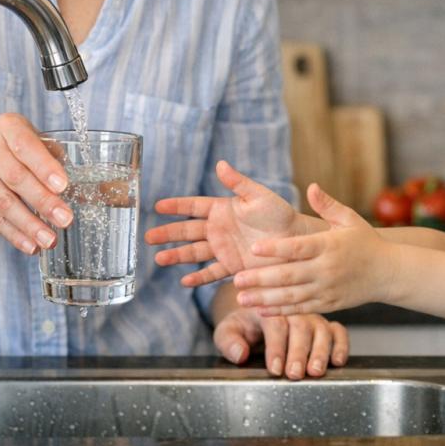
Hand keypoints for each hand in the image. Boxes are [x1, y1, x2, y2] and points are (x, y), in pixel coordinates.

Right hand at [0, 113, 71, 254]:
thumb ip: (53, 156)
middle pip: (16, 178)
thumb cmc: (7, 145)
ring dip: (29, 225)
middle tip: (65, 219)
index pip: (26, 147)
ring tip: (50, 239)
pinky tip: (31, 245)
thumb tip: (83, 188)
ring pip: (3, 203)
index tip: (63, 186)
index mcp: (7, 127)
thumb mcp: (29, 136)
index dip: (44, 167)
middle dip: (43, 201)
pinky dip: (14, 235)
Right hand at [145, 160, 308, 285]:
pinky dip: (199, 278)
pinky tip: (184, 282)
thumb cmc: (280, 214)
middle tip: (148, 237)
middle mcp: (220, 229)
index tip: (157, 206)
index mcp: (223, 209)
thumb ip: (238, 182)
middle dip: (168, 233)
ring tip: (159, 259)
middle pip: (188, 231)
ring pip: (195, 253)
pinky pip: (212, 273)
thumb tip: (220, 163)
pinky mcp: (233, 266)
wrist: (295, 240)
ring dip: (177, 256)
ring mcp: (224, 249)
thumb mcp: (259, 195)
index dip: (176, 206)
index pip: (194, 206)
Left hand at [214, 307, 348, 379]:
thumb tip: (240, 354)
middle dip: (299, 353)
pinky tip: (338, 360)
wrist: (258, 313)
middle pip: (301, 327)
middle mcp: (294, 310)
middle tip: (295, 373)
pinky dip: (341, 345)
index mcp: (269, 308)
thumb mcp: (228, 329)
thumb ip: (229, 341)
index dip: (276, 348)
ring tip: (315, 370)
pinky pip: (338, 332)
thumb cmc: (243, 325)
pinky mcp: (325, 326)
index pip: (275, 325)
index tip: (275, 368)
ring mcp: (312, 317)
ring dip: (320, 351)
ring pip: (322, 330)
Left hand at [234, 184, 397, 315]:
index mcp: (329, 245)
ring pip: (292, 296)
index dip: (276, 248)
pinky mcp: (329, 304)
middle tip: (236, 279)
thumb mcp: (350, 219)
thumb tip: (311, 186)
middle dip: (261, 279)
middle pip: (290, 275)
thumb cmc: (366, 242)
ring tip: (241, 299)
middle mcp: (326, 269)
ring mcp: (327, 289)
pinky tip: (261, 310)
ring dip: (265, 298)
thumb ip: (328, 204)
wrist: (389, 273)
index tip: (254, 247)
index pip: (299, 247)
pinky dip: (281, 312)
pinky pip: (302, 309)